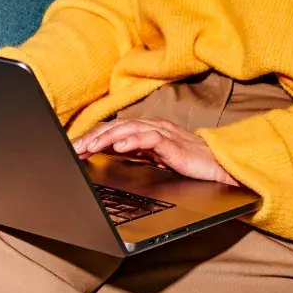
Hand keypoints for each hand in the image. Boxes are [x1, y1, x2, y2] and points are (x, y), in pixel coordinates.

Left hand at [72, 118, 238, 185]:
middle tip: (75, 147)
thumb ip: (138, 151)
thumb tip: (113, 151)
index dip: (94, 136)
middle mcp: (152, 126)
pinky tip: (119, 146)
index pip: (115, 129)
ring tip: (90, 146)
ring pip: (129, 128)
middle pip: (117, 126)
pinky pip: (149, 138)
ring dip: (107, 137)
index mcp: (147, 130)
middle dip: (93, 137)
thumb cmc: (189, 162)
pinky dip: (133, 140)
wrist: (217, 166)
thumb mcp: (157, 157)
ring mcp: (162, 132)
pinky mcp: (172, 142)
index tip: (76, 147)